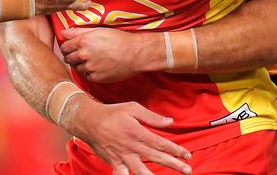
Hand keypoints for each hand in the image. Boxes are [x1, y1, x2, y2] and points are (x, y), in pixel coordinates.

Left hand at [61, 28, 163, 82]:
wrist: (135, 53)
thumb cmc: (119, 39)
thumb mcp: (99, 30)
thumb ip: (79, 31)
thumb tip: (63, 32)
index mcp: (83, 41)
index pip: (64, 47)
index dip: (67, 47)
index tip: (71, 48)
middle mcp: (84, 55)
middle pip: (68, 58)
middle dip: (72, 56)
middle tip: (81, 54)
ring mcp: (90, 67)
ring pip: (76, 68)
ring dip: (81, 65)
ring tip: (93, 60)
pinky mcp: (96, 78)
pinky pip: (86, 76)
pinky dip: (90, 72)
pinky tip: (99, 66)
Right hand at [62, 96, 191, 174]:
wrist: (89, 121)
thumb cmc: (113, 113)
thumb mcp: (134, 108)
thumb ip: (152, 117)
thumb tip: (170, 122)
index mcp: (138, 132)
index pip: (161, 144)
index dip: (176, 150)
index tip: (187, 155)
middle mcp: (132, 146)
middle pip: (156, 157)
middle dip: (173, 164)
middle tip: (187, 170)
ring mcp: (122, 156)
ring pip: (141, 170)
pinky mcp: (114, 162)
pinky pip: (122, 174)